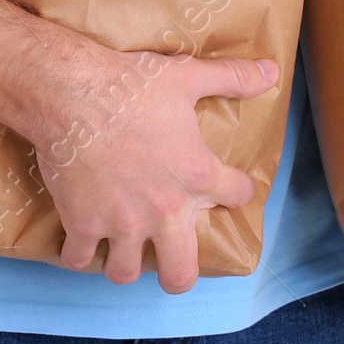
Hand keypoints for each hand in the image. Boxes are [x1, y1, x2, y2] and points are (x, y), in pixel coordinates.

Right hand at [27, 46, 281, 294]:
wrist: (71, 91)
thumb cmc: (130, 83)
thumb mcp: (186, 76)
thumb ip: (232, 78)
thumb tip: (272, 71)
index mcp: (195, 175)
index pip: (235, 195)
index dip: (237, 190)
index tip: (231, 187)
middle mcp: (163, 210)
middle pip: (180, 273)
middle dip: (178, 271)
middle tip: (170, 254)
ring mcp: (121, 222)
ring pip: (126, 272)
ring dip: (125, 261)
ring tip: (123, 247)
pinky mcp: (82, 223)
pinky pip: (79, 259)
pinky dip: (77, 255)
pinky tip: (79, 243)